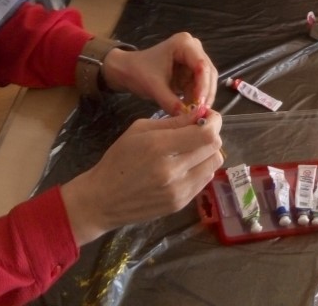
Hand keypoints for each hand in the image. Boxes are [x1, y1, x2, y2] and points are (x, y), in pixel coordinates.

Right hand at [60, 110, 223, 244]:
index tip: (208, 116)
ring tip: (192, 149)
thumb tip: (201, 113)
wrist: (102, 200)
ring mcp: (179, 191)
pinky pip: (205, 180)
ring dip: (208, 152)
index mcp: (159, 147)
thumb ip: (173, 122)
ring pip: (214, 164)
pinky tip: (186, 165)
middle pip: (214, 148)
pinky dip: (202, 168)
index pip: (206, 134)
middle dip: (211, 134)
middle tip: (199, 131)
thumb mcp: (139, 130)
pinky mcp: (180, 204)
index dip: (213, 122)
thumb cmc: (118, 159)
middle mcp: (173, 171)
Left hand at [102, 32, 217, 116]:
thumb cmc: (138, 72)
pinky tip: (190, 110)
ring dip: (201, 98)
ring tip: (195, 114)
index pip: (201, 65)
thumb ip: (170, 102)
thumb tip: (186, 118)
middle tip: (201, 112)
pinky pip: (199, 87)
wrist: (126, 71)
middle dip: (205, 93)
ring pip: (206, 81)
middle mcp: (193, 48)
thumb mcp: (153, 87)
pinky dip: (195, 99)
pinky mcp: (190, 72)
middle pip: (208, 73)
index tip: (200, 104)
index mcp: (184, 44)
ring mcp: (193, 59)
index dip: (203, 85)